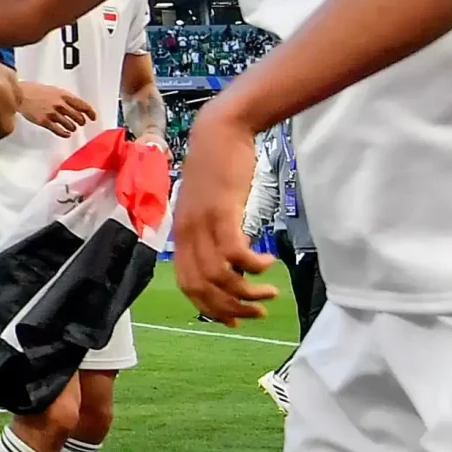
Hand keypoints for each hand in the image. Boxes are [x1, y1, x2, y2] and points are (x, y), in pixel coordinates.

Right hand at [17, 82, 96, 136]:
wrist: (20, 94)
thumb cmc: (33, 90)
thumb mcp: (53, 90)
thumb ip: (63, 97)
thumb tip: (72, 104)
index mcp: (63, 95)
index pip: (83, 105)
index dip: (90, 112)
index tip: (93, 116)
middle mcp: (60, 104)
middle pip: (78, 116)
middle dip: (81, 121)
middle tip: (81, 123)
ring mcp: (53, 114)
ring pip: (70, 125)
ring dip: (73, 127)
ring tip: (72, 128)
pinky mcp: (45, 122)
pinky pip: (59, 130)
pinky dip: (65, 133)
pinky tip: (66, 134)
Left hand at [171, 106, 277, 323]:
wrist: (220, 131)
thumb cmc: (217, 167)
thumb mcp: (209, 206)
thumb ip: (213, 232)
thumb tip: (231, 260)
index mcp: (181, 235)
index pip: (187, 284)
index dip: (208, 308)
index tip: (232, 320)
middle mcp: (187, 234)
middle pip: (202, 288)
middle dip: (230, 309)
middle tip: (257, 313)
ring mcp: (202, 223)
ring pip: (219, 276)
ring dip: (246, 292)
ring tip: (269, 293)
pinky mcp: (221, 211)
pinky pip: (235, 252)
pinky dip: (253, 266)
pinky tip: (269, 263)